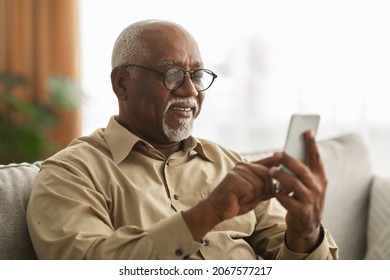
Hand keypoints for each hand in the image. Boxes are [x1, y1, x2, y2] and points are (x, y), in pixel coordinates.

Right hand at [183, 156, 278, 241]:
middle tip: (254, 197)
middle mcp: (243, 165)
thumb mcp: (256, 194)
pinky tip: (238, 199)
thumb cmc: (236, 201)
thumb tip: (286, 184)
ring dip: (255, 195)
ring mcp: (238, 171)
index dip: (279, 163)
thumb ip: (268, 187)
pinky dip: (247, 198)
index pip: (268, 161)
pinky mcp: (234, 179)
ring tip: (243, 198)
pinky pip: (251, 189)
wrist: (218, 209)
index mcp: (248, 166)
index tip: (288, 168)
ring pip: (260, 183)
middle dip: (266, 189)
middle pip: (267, 174)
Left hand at [270, 130, 326, 252]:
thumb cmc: (305, 198)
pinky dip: (279, 194)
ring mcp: (310, 200)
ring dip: (281, 176)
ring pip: (294, 184)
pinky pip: (287, 200)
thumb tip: (287, 152)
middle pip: (302, 170)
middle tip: (276, 153)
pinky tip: (273, 190)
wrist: (308, 225)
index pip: (316, 158)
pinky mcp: (301, 211)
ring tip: (271, 171)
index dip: (311, 144)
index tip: (307, 131)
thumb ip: (302, 171)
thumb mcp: (309, 185)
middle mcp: (317, 187)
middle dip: (289, 160)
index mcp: (320, 178)